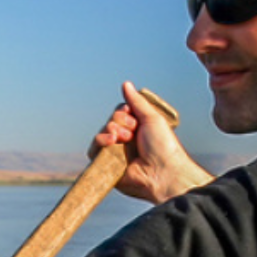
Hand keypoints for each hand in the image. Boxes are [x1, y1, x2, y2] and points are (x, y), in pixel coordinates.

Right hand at [90, 81, 212, 203]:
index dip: (124, 113)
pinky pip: (94, 149)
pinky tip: (112, 142)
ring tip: (125, 138)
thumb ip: (136, 102)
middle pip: (110, 120)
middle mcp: (125, 140)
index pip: (120, 112)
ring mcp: (116, 152)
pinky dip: (101, 141)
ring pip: (102, 133)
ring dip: (112, 131)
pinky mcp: (107, 165)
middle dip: (120, 122)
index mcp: (137, 129)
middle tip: (133, 132)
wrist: (162, 172)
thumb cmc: (163, 146)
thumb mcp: (151, 118)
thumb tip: (126, 84)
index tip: (135, 118)